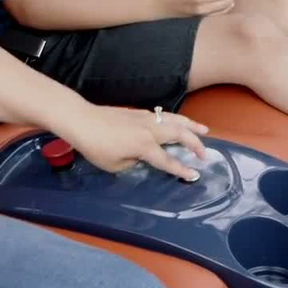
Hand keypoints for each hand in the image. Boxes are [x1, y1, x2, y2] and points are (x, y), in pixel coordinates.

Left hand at [65, 105, 209, 179]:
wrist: (82, 120)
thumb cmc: (96, 146)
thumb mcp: (115, 165)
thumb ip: (133, 162)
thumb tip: (141, 157)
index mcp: (144, 146)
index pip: (168, 160)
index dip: (182, 169)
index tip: (195, 175)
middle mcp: (150, 130)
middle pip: (180, 134)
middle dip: (195, 144)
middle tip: (205, 154)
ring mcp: (146, 118)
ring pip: (175, 120)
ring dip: (191, 125)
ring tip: (204, 130)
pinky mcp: (139, 112)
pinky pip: (164, 115)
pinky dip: (176, 119)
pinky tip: (178, 122)